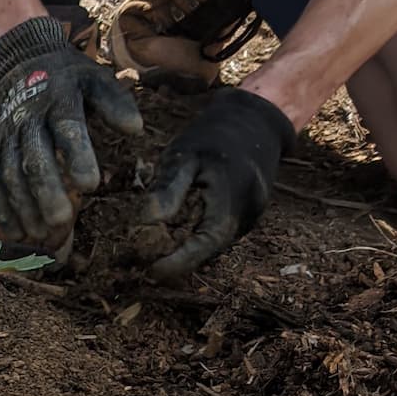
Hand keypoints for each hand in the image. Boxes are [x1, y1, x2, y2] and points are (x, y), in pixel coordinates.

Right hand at [0, 16, 143, 245]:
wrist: (18, 59)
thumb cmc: (66, 75)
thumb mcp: (94, 77)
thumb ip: (115, 102)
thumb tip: (136, 129)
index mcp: (58, 101)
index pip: (68, 129)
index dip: (77, 156)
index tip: (91, 184)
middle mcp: (28, 119)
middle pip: (33, 157)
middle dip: (45, 190)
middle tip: (61, 219)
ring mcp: (7, 135)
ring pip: (10, 173)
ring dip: (22, 205)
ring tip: (39, 233)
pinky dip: (1, 206)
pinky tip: (14, 230)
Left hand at [143, 87, 296, 278]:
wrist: (254, 122)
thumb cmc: (213, 137)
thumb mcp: (184, 156)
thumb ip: (168, 188)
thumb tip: (145, 221)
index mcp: (232, 203)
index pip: (203, 247)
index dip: (177, 264)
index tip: (152, 272)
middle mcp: (246, 217)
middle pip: (208, 251)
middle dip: (177, 260)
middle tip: (143, 262)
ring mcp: (249, 219)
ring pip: (213, 245)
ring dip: (186, 250)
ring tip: (153, 249)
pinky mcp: (246, 217)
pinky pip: (218, 234)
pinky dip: (196, 237)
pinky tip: (174, 232)